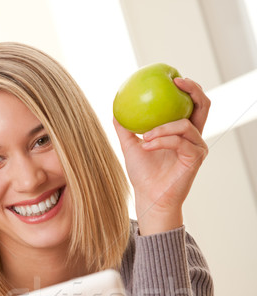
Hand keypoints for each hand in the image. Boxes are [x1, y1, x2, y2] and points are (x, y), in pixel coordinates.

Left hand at [113, 78, 209, 235]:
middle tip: (176, 83)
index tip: (172, 77)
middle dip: (193, 90)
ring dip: (162, 128)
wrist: (148, 197)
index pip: (192, 103)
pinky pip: (179, 142)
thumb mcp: (130, 147)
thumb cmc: (143, 175)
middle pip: (203, 105)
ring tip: (144, 137)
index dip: (188, 87)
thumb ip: (126, 128)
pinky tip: (147, 145)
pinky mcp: (196, 158)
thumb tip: (115, 109)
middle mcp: (194, 137)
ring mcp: (197, 147)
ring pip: (184, 125)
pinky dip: (161, 141)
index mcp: (182, 131)